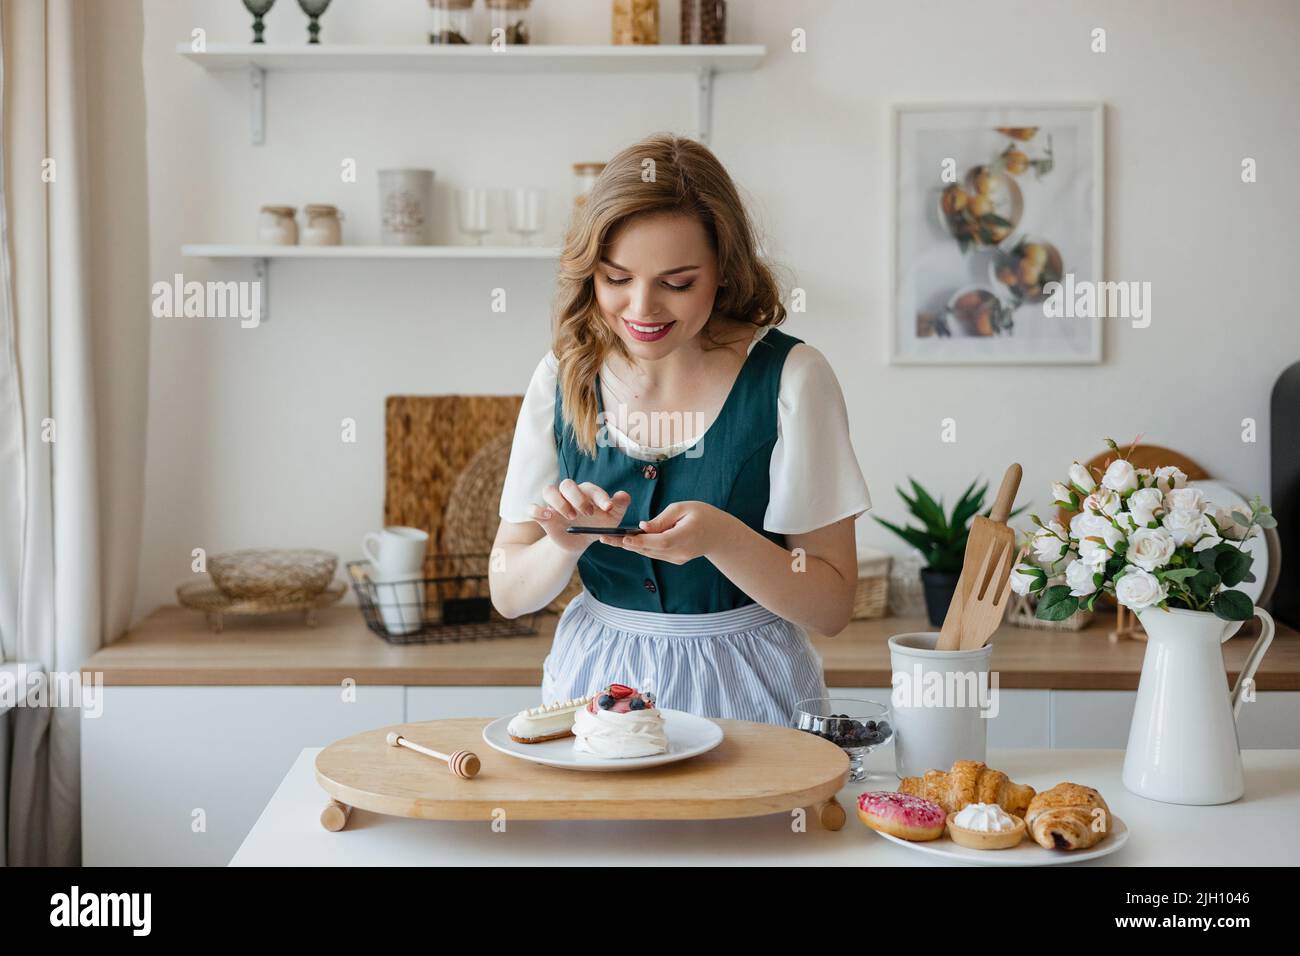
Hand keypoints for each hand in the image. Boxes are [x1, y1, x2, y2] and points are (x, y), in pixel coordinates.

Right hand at [531, 479, 631, 554]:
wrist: (581, 542)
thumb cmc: (597, 525)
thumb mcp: (612, 519)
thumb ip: (619, 506)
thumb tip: (624, 494)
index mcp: (586, 492)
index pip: (590, 488)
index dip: (600, 496)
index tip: (608, 508)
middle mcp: (568, 494)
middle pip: (567, 484)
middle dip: (578, 498)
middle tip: (588, 514)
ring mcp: (554, 503)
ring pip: (549, 490)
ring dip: (559, 502)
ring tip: (571, 516)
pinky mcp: (542, 515)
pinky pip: (532, 507)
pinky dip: (537, 510)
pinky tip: (548, 517)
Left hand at [602, 501, 723, 564]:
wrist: (721, 536)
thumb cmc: (704, 516)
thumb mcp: (684, 508)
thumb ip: (662, 518)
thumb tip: (642, 526)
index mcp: (683, 537)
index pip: (658, 541)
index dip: (639, 541)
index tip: (622, 538)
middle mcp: (679, 552)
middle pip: (648, 549)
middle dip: (624, 544)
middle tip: (604, 537)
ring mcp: (677, 558)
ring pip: (649, 552)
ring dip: (629, 546)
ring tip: (608, 539)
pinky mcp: (675, 559)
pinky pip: (654, 553)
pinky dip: (641, 547)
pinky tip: (626, 541)